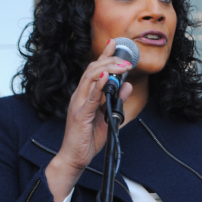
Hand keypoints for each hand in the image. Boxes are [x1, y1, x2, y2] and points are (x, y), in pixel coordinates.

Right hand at [45, 39, 132, 201]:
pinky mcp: (80, 114)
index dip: (104, 55)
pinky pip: (90, 97)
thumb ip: (116, 101)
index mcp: (85, 96)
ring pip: (90, 78)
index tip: (115, 43)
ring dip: (107, 69)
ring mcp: (78, 104)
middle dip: (110, 60)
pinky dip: (98, 85)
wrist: (75, 159)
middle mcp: (79, 96)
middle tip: (126, 58)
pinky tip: (106, 77)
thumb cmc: (88, 140)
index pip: (95, 70)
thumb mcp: (108, 118)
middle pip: (93, 69)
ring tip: (121, 65)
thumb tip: (126, 85)